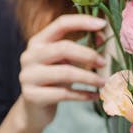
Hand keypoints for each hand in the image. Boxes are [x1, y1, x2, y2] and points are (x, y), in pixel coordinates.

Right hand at [18, 14, 106, 131]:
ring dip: (89, 77)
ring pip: (65, 72)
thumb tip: (103, 35)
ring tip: (104, 82)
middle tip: (104, 62)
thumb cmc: (54, 82)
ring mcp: (28, 76)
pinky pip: (64, 94)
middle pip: (63, 48)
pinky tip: (95, 96)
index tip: (103, 24)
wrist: (34, 110)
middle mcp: (29, 56)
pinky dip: (83, 94)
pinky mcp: (32, 96)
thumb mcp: (66, 62)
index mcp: (38, 42)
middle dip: (88, 54)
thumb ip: (81, 48)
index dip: (82, 22)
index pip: (60, 24)